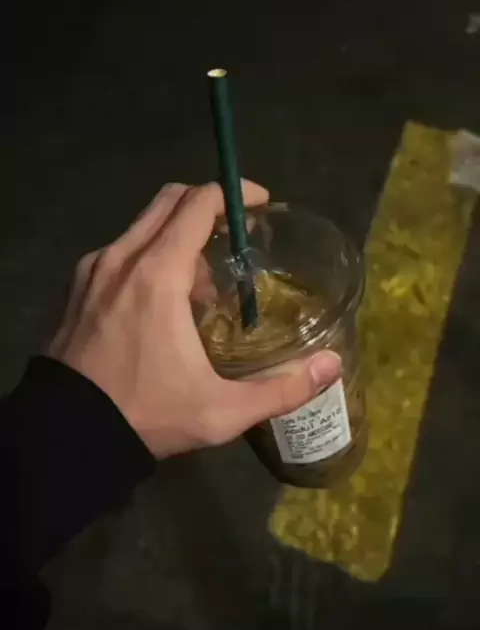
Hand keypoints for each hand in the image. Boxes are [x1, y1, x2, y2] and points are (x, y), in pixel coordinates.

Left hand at [48, 182, 340, 458]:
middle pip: (169, 200)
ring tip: (203, 286)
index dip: (234, 194)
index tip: (260, 204)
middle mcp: (122, 257)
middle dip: (207, 206)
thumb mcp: (221, 411)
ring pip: (143, 225)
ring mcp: (94, 269)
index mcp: (157, 274)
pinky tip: (164, 302)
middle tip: (237, 236)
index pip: (198, 203)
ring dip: (179, 236)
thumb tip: (332, 365)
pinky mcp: (78, 286)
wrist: (67, 436)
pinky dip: (150, 255)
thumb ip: (282, 388)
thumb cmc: (147, 415)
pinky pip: (122, 249)